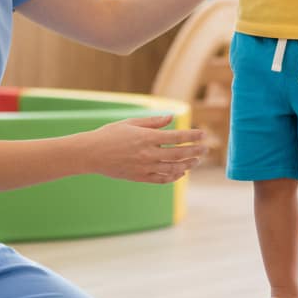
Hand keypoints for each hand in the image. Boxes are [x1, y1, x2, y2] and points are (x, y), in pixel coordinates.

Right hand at [86, 114, 203, 182]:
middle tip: (205, 149)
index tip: (203, 134)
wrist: (91, 154)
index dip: (192, 135)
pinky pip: (162, 179)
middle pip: (179, 153)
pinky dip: (173, 176)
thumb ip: (152, 122)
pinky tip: (180, 172)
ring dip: (187, 164)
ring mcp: (144, 167)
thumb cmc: (109, 134)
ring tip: (196, 161)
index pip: (176, 136)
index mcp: (146, 137)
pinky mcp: (139, 177)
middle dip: (195, 151)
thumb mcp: (130, 123)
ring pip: (173, 168)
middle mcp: (148, 154)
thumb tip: (171, 118)